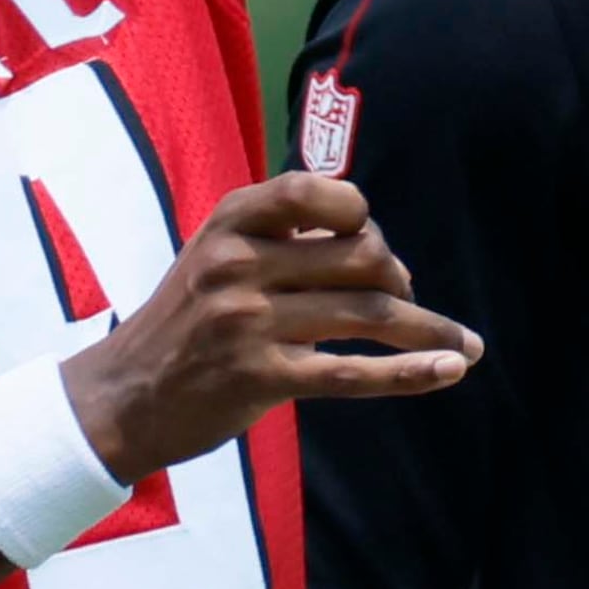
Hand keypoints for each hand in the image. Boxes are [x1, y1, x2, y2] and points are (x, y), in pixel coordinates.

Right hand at [55, 172, 480, 481]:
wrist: (122, 396)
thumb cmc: (182, 320)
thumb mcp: (214, 254)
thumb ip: (279, 238)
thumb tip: (368, 237)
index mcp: (230, 221)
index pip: (318, 193)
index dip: (359, 215)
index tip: (371, 243)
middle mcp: (239, 263)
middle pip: (358, 258)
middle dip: (399, 279)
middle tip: (406, 300)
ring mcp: (249, 321)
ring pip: (366, 316)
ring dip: (428, 328)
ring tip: (466, 343)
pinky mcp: (260, 378)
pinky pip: (351, 373)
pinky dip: (409, 372)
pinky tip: (448, 369)